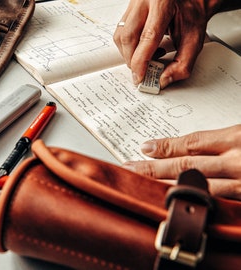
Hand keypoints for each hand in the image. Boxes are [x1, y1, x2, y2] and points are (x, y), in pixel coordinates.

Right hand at [113, 0, 222, 88]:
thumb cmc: (192, 11)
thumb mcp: (194, 37)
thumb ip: (182, 62)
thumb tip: (164, 80)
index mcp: (163, 3)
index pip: (147, 37)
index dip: (141, 61)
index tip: (141, 77)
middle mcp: (144, 0)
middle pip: (128, 37)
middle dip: (133, 60)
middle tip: (143, 72)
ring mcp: (134, 4)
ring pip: (120, 36)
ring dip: (129, 54)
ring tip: (148, 56)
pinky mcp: (128, 10)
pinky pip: (120, 32)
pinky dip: (129, 46)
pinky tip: (143, 48)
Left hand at [123, 125, 240, 199]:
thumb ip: (222, 139)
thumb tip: (191, 146)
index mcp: (237, 138)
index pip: (191, 143)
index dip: (166, 147)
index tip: (145, 148)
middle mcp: (237, 162)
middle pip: (186, 166)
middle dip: (154, 169)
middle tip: (130, 168)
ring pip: (196, 187)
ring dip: (166, 187)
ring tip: (143, 186)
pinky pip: (215, 203)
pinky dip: (192, 202)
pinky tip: (175, 202)